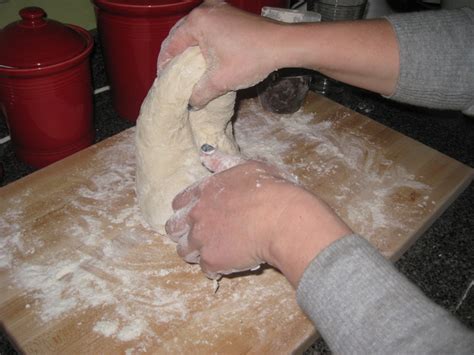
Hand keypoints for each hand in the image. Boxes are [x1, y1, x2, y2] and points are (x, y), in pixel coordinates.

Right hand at [157, 0, 282, 108]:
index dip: (164, 64)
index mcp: (197, 22)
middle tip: (172, 74)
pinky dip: (203, 41)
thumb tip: (191, 103)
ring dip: (189, 48)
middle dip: (175, 55)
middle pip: (180, 34)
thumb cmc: (251, 59)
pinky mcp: (231, 14)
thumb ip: (200, 93)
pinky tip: (205, 56)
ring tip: (187, 67)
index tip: (163, 79)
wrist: (282, 45)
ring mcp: (219, 9)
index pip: (171, 44)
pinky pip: (209, 28)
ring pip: (195, 31)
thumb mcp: (220, 81)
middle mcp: (205, 11)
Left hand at [165, 148, 351, 285]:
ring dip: (197, 253)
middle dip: (184, 234)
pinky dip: (216, 268)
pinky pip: (206, 270)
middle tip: (202, 238)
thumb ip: (223, 162)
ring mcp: (202, 239)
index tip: (197, 217)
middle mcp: (197, 215)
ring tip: (216, 252)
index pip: (178, 204)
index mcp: (203, 191)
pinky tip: (229, 263)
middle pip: (174, 229)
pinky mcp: (212, 261)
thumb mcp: (247, 166)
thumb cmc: (271, 189)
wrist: (282, 218)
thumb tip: (205, 153)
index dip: (186, 212)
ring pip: (185, 252)